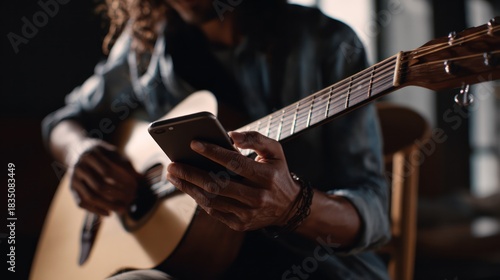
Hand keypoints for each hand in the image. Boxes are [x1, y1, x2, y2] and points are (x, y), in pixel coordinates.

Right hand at [68, 138, 140, 215]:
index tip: (135, 186)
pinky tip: (109, 213)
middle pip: (100, 186)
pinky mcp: (71, 189)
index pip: (108, 171)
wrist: (77, 151)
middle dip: (118, 194)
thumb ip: (125, 164)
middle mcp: (79, 167)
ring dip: (109, 205)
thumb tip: (141, 178)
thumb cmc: (101, 153)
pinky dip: (96, 210)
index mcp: (90, 155)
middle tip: (132, 198)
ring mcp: (73, 179)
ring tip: (123, 209)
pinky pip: (82, 203)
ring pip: (91, 197)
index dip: (123, 180)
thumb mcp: (113, 152)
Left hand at [166, 131, 300, 230]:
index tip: (193, 143)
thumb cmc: (276, 173)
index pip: (235, 163)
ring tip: (174, 175)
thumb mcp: (275, 151)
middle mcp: (257, 196)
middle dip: (191, 173)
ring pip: (212, 200)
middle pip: (217, 184)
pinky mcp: (240, 224)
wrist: (288, 207)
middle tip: (173, 164)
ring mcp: (248, 213)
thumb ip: (256, 139)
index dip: (213, 152)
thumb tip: (231, 135)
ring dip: (189, 187)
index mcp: (265, 176)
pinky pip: (214, 211)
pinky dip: (199, 199)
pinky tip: (188, 187)